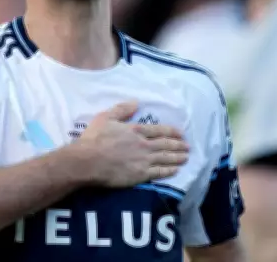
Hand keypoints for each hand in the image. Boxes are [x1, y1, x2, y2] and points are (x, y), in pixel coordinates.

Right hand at [74, 101, 188, 187]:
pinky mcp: (140, 175)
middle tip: (188, 147)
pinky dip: (169, 171)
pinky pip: (159, 172)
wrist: (88, 161)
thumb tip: (136, 102)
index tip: (181, 134)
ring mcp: (143, 160)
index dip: (171, 132)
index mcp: (135, 130)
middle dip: (178, 145)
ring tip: (186, 157)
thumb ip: (122, 109)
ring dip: (177, 157)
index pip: (158, 130)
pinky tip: (176, 170)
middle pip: (165, 144)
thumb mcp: (105, 117)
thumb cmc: (94, 139)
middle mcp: (143, 144)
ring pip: (165, 158)